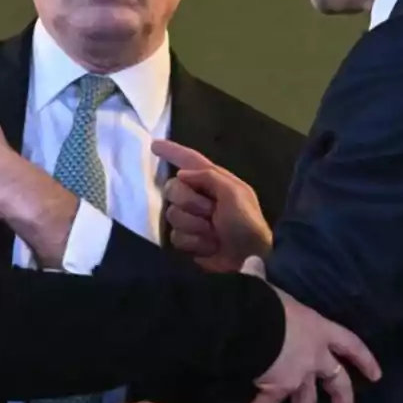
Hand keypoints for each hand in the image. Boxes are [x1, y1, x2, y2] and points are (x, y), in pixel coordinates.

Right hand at [154, 140, 272, 271]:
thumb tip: (180, 175)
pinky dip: (195, 242)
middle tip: (211, 212)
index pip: (189, 160)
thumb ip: (208, 177)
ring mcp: (191, 219)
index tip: (154, 145)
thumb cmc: (246, 222)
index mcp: (213, 180)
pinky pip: (175, 236)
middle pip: (172, 189)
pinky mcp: (187, 240)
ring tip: (214, 233)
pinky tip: (209, 246)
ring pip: (172, 214)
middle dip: (190, 202)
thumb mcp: (234, 193)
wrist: (249, 258)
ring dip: (195, 225)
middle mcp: (199, 196)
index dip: (172, 151)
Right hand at [238, 257, 380, 402]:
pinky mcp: (276, 387)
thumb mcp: (267, 287)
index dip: (364, 359)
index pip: (350, 344)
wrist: (255, 322)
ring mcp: (297, 375)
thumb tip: (252, 263)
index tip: (376, 376)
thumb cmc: (268, 301)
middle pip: (336, 383)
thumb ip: (260, 276)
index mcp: (319, 329)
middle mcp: (314, 356)